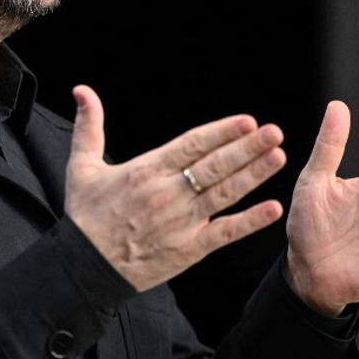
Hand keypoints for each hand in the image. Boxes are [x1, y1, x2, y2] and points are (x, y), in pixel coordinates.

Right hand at [64, 84, 287, 291]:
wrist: (85, 267)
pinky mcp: (188, 249)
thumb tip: (82, 90)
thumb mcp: (81, 167)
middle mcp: (167, 194)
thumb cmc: (85, 216)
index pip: (191, 145)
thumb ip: (89, 127)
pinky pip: (225, 233)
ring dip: (254, 175)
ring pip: (224, 194)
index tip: (246, 121)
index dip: (220, 132)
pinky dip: (249, 221)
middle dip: (246, 147)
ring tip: (277, 157)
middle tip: (274, 132)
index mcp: (145, 171)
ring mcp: (181, 223)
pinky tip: (272, 208)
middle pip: (214, 166)